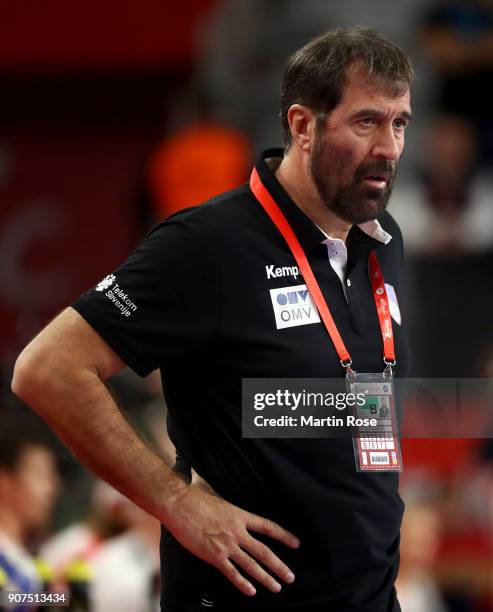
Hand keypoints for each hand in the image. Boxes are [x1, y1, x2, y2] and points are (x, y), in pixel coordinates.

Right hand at [165, 484, 299, 596]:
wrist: (179, 505)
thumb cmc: (195, 497)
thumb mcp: (217, 494)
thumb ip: (224, 501)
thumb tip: (224, 496)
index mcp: (239, 515)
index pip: (267, 526)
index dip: (283, 536)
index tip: (295, 543)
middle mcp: (237, 532)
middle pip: (264, 551)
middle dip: (279, 566)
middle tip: (290, 577)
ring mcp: (226, 545)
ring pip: (252, 565)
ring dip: (266, 578)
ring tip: (277, 586)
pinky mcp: (214, 556)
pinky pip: (232, 573)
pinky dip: (242, 584)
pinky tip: (251, 591)